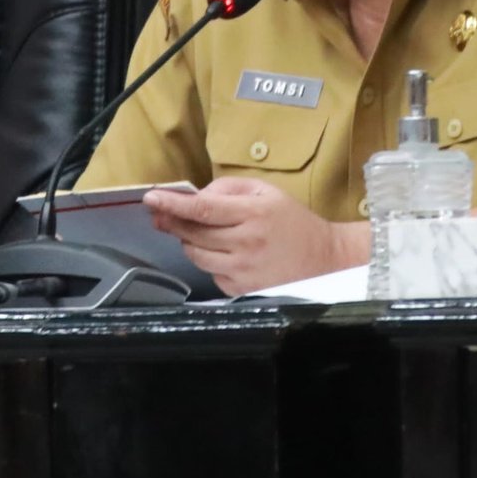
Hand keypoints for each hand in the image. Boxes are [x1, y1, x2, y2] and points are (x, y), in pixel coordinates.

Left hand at [144, 177, 347, 295]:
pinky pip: (210, 272)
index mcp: (254, 213)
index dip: (173, 204)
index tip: (152, 198)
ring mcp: (243, 270)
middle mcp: (247, 243)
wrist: (324, 261)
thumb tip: (197, 196)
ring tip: (197, 232)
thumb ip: (229, 188)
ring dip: (189, 241)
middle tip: (159, 213)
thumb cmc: (294, 223)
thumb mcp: (267, 192)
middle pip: (193, 233)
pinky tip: (223, 252)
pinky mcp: (241, 290)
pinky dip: (209, 260)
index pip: (202, 209)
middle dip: (171, 222)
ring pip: (196, 255)